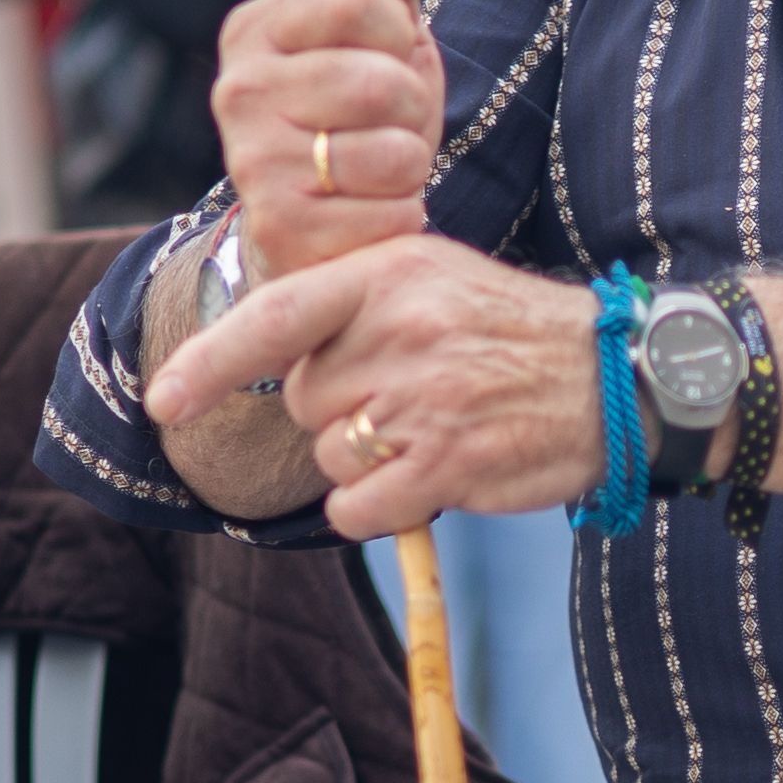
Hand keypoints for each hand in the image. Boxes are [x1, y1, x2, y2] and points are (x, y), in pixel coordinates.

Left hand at [153, 233, 600, 541]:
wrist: (618, 376)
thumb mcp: (432, 276)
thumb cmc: (510, 331)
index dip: (210, 363)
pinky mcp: (446, 464)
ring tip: (435, 427)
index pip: (276, 318)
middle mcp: (399, 331)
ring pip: (331, 456)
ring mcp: (422, 400)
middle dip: (340, 409)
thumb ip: (352, 298)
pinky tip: (430, 476)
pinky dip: (381, 507)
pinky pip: (358, 508)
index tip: (163, 401)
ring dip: (366, 459)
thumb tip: (263, 343)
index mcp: (387, 273)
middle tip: (411, 392)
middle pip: (304, 400)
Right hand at [211, 0, 441, 278]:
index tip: (385, 51)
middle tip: (387, 122)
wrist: (316, 219)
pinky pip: (390, 213)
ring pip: (391, 152)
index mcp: (256, 29)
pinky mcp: (280, 230)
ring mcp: (253, 163)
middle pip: (377, 80)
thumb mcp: (377, 35)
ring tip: (379, 168)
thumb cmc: (356, 114)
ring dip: (409, 164)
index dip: (395, 28)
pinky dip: (402, 215)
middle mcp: (238, 90)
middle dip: (410, 105)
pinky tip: (372, 211)